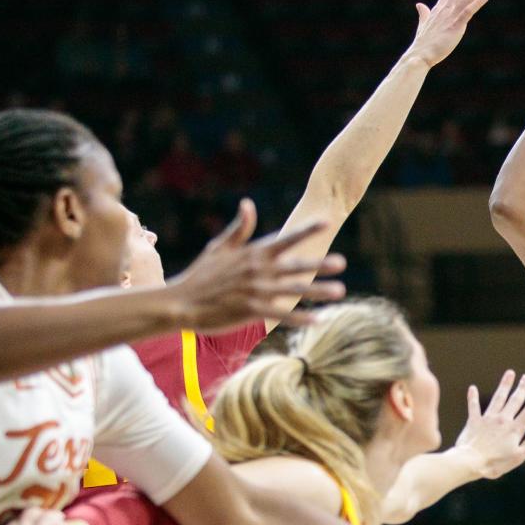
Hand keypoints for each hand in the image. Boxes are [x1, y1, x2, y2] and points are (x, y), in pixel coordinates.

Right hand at [167, 199, 346, 330]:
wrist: (182, 302)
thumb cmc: (201, 274)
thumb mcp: (219, 247)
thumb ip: (240, 228)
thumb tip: (248, 204)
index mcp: (253, 253)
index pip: (285, 239)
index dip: (307, 230)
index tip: (326, 221)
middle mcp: (258, 270)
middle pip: (295, 265)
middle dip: (320, 264)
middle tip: (342, 263)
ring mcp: (256, 290)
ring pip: (293, 290)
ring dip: (318, 291)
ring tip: (340, 291)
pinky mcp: (251, 310)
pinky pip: (281, 314)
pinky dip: (299, 318)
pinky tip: (317, 320)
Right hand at [405, 0, 491, 67]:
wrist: (421, 54)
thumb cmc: (423, 42)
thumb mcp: (423, 24)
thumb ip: (423, 13)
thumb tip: (419, 4)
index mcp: (438, 9)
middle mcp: (446, 9)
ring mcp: (451, 16)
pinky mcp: (456, 25)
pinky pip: (468, 11)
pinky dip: (477, 3)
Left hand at [454, 370, 524, 479]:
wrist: (470, 462)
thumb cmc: (495, 463)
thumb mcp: (517, 458)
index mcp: (514, 429)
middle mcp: (502, 420)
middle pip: (515, 400)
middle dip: (522, 388)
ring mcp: (488, 419)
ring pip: (498, 398)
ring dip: (504, 385)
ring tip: (510, 373)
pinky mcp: (474, 421)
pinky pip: (474, 406)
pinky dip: (473, 397)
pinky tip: (472, 388)